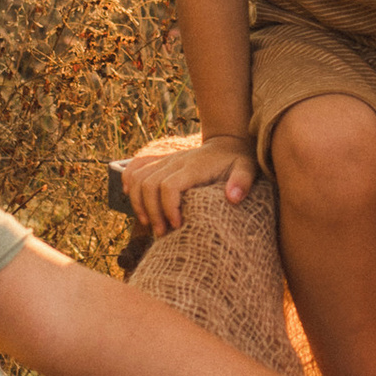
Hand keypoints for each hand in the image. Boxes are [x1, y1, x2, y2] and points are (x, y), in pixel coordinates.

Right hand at [118, 131, 256, 238]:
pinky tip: (130, 197)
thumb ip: (242, 181)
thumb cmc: (238, 160)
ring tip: (149, 223)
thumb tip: (233, 198)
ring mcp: (165, 161)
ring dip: (137, 202)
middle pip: (149, 185)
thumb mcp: (248, 168)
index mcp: (193, 167)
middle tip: (162, 233)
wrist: (227, 142)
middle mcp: (175, 161)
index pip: (169, 186)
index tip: (176, 226)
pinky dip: (128, 181)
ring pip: (138, 178)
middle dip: (151, 212)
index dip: (168, 208)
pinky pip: (135, 167)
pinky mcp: (160, 162)